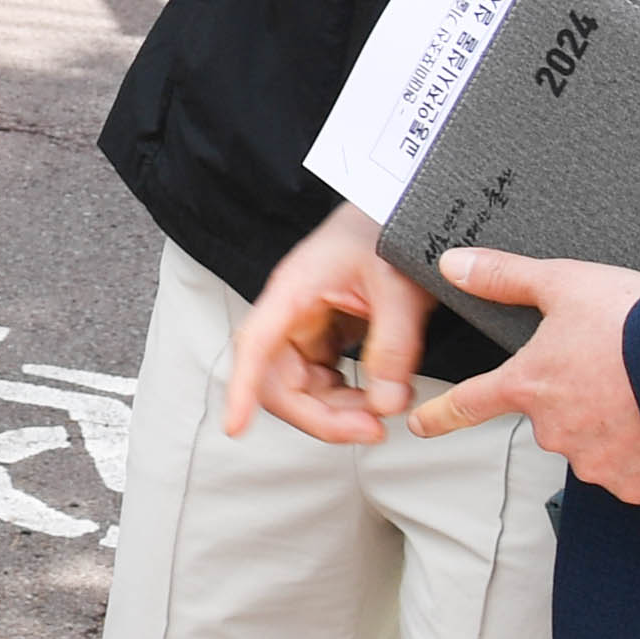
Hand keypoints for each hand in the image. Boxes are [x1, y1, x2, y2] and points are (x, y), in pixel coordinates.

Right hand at [223, 197, 428, 445]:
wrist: (404, 207)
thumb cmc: (391, 229)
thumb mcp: (398, 286)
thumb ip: (394, 344)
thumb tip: (385, 403)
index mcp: (294, 290)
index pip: (255, 345)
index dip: (241, 389)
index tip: (235, 428)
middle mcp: (291, 312)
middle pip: (278, 381)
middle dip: (320, 415)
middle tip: (370, 430)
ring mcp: (308, 326)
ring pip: (304, 388)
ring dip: (339, 411)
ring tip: (384, 414)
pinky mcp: (328, 335)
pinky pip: (326, 380)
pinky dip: (351, 398)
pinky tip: (381, 397)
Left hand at [410, 246, 639, 501]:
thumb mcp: (567, 283)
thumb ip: (506, 276)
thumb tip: (455, 264)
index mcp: (531, 384)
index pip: (470, 402)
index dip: (441, 414)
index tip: (420, 426)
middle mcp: (556, 430)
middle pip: (552, 416)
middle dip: (576, 397)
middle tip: (614, 369)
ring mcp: (597, 461)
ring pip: (593, 442)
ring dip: (612, 423)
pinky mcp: (638, 485)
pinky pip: (634, 469)